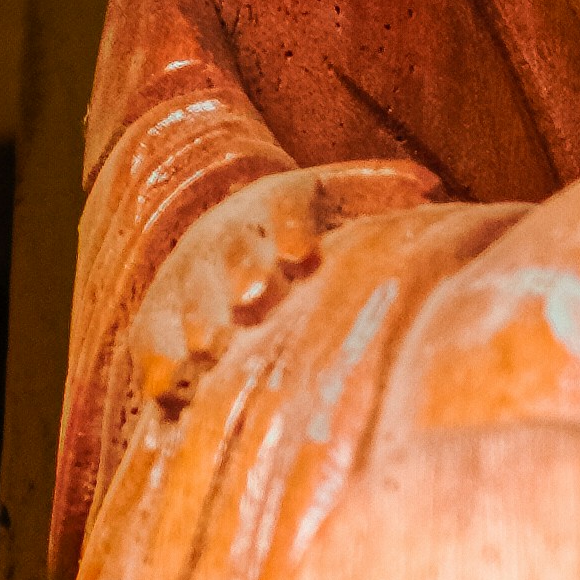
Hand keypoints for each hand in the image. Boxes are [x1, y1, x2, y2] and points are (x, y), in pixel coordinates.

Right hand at [133, 160, 431, 419]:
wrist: (223, 232)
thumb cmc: (302, 224)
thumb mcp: (337, 195)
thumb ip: (379, 188)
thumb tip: (429, 182)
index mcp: (274, 205)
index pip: (283, 207)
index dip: (290, 228)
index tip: (302, 254)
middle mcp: (226, 237)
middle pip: (231, 253)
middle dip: (242, 274)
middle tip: (253, 299)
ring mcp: (188, 277)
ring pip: (187, 296)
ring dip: (197, 320)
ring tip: (210, 347)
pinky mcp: (158, 318)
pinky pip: (150, 340)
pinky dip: (156, 367)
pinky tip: (166, 396)